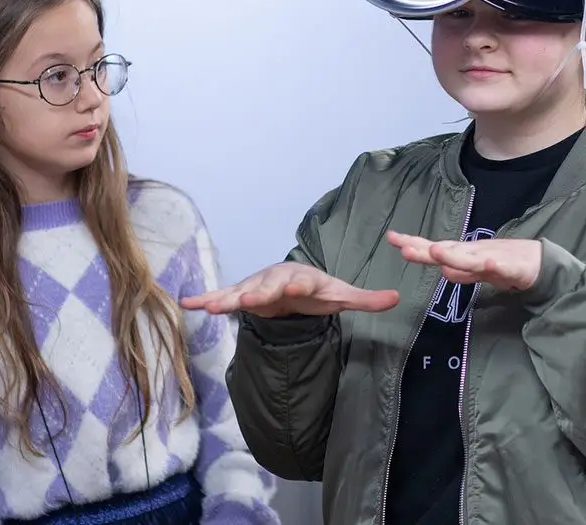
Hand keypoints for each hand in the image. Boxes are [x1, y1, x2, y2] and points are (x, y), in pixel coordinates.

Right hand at [180, 261, 399, 317]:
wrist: (293, 285)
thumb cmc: (317, 291)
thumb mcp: (342, 296)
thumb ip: (366, 299)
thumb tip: (397, 298)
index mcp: (303, 278)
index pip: (302, 282)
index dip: (300, 285)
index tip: (297, 288)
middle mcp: (277, 279)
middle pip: (267, 286)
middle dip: (258, 293)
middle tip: (248, 301)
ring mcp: (257, 287)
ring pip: (241, 292)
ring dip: (227, 298)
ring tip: (212, 307)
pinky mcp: (242, 296)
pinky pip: (223, 297)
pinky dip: (207, 299)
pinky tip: (188, 303)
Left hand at [387, 231, 541, 291]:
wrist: (541, 262)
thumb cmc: (508, 263)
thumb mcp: (481, 271)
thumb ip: (462, 272)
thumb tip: (443, 272)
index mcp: (466, 255)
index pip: (436, 249)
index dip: (414, 244)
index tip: (392, 238)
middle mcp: (475, 255)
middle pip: (447, 251)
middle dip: (426, 249)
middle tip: (403, 245)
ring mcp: (494, 260)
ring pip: (471, 259)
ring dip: (454, 255)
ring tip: (437, 251)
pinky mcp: (514, 269)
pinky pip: (503, 268)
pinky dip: (496, 265)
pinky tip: (490, 263)